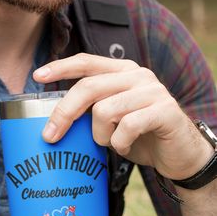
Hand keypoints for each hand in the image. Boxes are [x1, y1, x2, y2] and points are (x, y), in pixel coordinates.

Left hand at [33, 53, 212, 179]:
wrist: (178, 153)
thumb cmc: (141, 136)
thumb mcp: (113, 118)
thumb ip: (93, 109)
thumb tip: (57, 117)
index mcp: (124, 72)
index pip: (87, 62)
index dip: (61, 67)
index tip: (37, 77)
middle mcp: (138, 76)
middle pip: (89, 87)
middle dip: (64, 113)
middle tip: (50, 136)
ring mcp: (153, 91)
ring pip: (105, 110)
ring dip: (100, 135)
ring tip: (110, 143)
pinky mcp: (164, 111)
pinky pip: (127, 127)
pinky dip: (120, 144)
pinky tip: (126, 147)